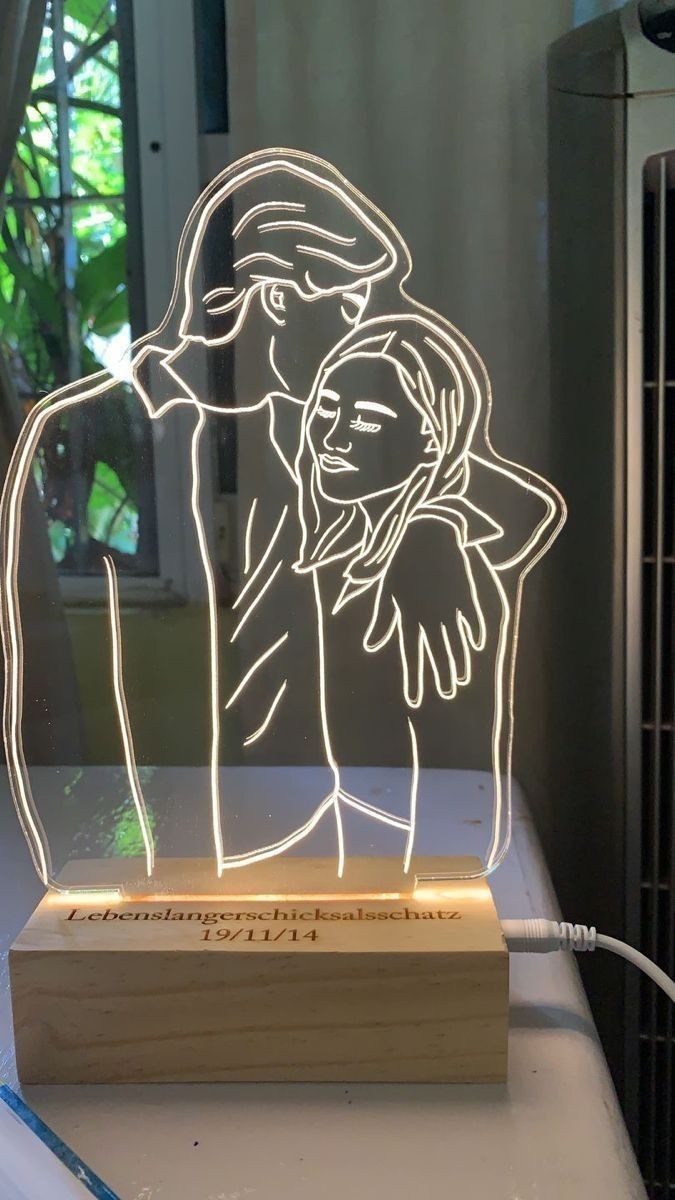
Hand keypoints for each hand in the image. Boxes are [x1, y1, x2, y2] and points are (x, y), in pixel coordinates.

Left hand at [363, 517, 488, 707]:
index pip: (411, 655)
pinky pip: (472, 619)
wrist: (426, 531)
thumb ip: (381, 620)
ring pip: (456, 641)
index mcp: (408, 615)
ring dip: (459, 661)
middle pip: (437, 653)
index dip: (413, 678)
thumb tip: (371, 645)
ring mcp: (450, 606)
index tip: (415, 700)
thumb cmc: (400, 562)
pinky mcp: (465, 593)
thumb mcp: (386, 590)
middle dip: (440, 676)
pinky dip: (475, 633)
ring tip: (461, 680)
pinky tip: (477, 647)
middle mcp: (430, 615)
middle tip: (445, 694)